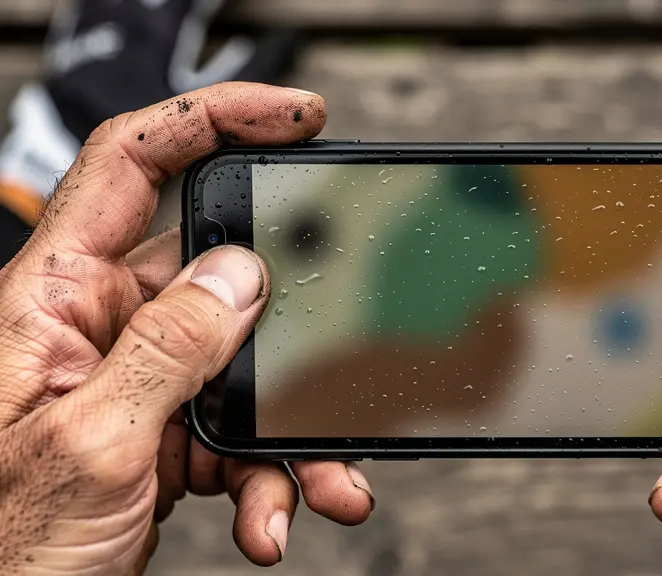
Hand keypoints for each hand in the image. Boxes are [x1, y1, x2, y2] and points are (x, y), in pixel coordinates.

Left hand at [0, 82, 372, 574]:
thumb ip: (168, 348)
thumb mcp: (89, 443)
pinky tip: (272, 517)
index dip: (213, 119)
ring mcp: (135, 383)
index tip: (293, 117)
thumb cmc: (0, 551)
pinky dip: (270, 478)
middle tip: (333, 350)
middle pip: (218, 280)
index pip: (131, 164)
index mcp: (54, 300)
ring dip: (289, 434)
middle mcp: (97, 329)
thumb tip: (240, 275)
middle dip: (289, 327)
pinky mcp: (161, 434)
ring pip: (244, 371)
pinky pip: (238, 434)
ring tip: (318, 485)